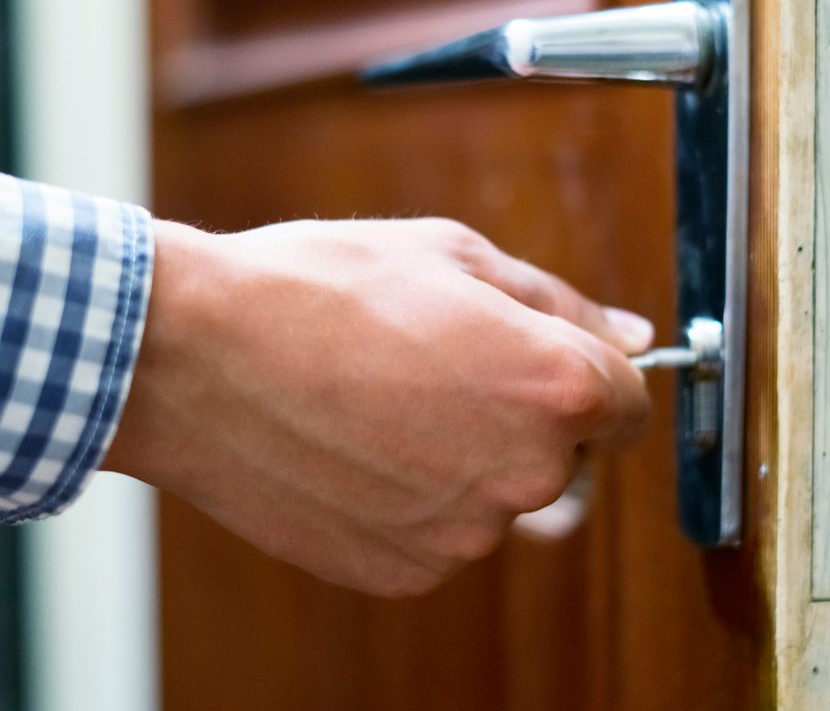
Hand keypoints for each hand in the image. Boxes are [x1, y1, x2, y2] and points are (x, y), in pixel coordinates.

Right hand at [104, 218, 651, 596]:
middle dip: (527, 414)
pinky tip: (359, 448)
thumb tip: (635, 338)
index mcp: (554, 387)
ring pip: (502, 495)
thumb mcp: (455, 258)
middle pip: (571, 455)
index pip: (631, 402)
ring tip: (387, 402)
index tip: (542, 360)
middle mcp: (526, 474)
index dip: (590, 374)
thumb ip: (562, 307)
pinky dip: (417, 499)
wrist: (194, 358)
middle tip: (442, 366)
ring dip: (468, 457)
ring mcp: (466, 533)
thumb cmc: (322, 289)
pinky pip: (444, 533)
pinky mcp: (408, 571)